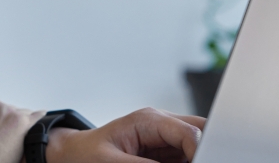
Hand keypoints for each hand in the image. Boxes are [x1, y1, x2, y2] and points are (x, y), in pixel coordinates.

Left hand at [0, 99, 45, 162]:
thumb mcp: (16, 155)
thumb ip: (25, 140)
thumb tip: (26, 137)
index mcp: (20, 121)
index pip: (36, 115)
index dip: (36, 119)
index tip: (37, 117)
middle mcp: (6, 109)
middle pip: (16, 111)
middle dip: (13, 121)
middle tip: (5, 134)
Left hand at [47, 108, 204, 162]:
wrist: (73, 155)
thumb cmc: (86, 154)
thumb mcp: (112, 162)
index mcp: (149, 120)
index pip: (190, 131)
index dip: (201, 150)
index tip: (204, 162)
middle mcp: (161, 126)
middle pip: (199, 133)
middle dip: (204, 152)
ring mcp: (164, 140)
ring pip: (194, 147)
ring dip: (193, 157)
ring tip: (177, 162)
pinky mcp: (163, 154)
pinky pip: (183, 157)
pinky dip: (185, 161)